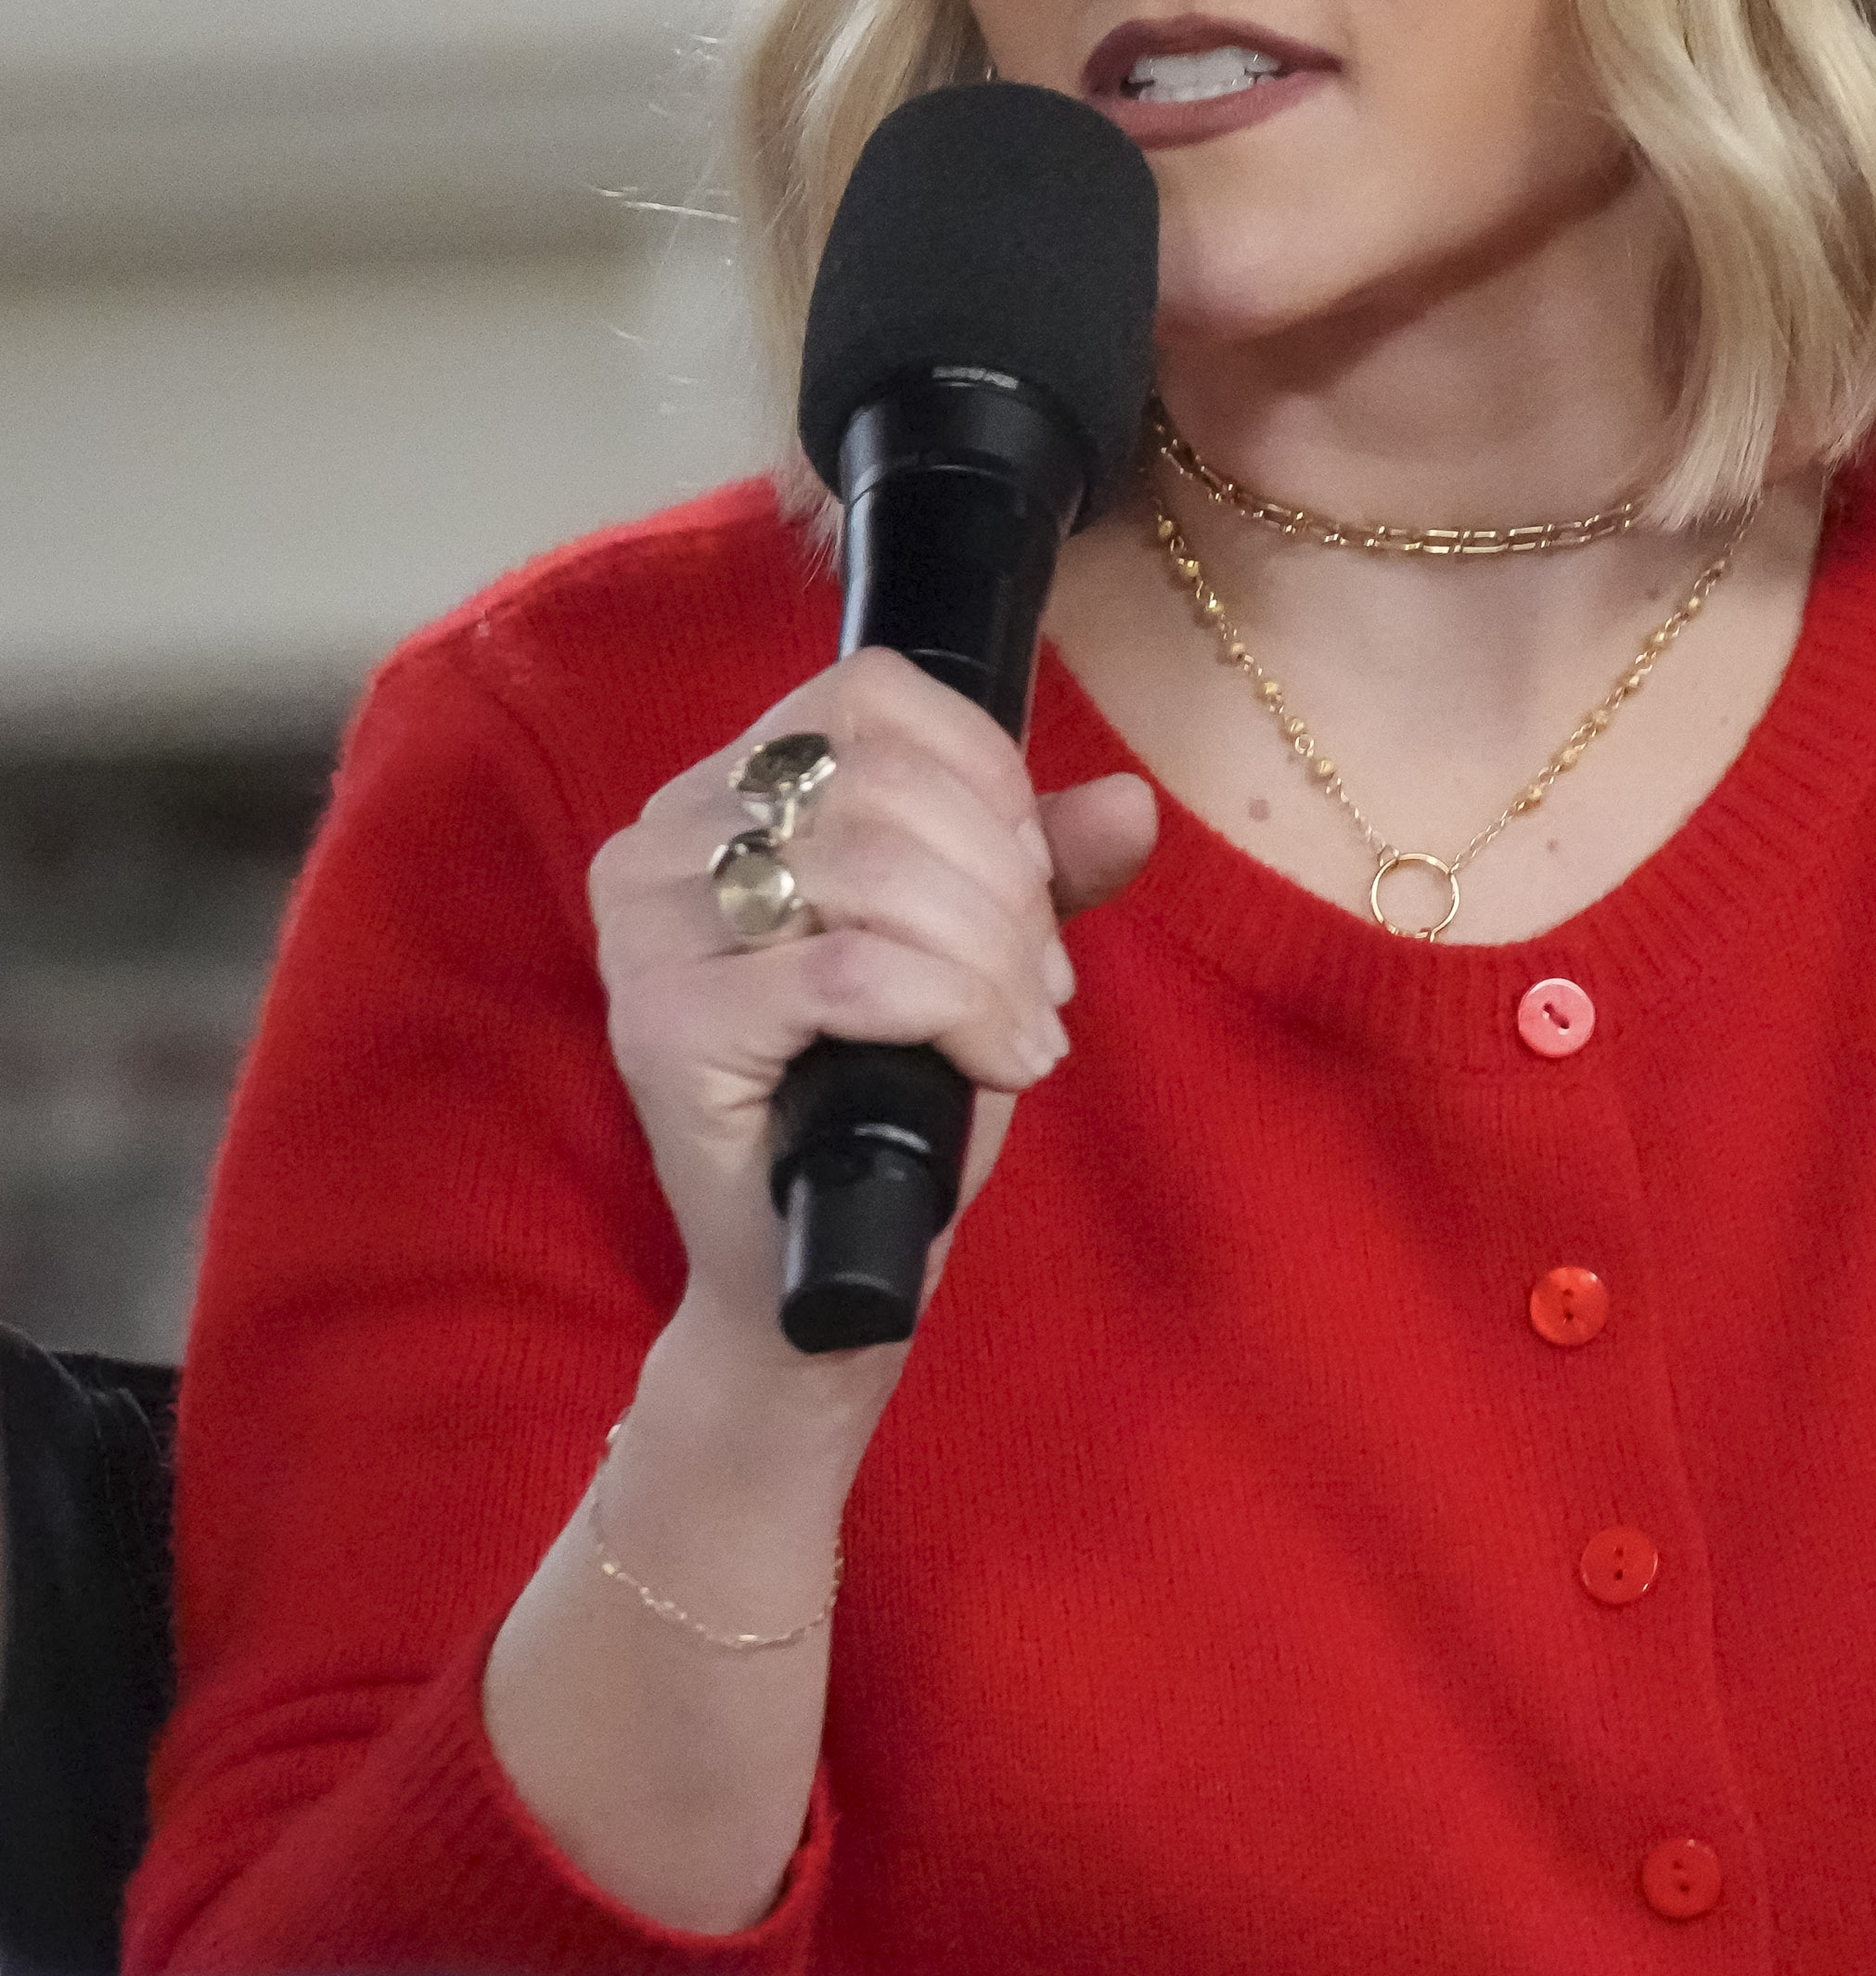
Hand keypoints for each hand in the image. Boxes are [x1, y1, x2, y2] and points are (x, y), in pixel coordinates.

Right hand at [590, 646, 1156, 1375]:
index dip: (986, 774)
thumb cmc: (884, 1104)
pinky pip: (853, 972)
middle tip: (1043, 983)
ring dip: (993, 956)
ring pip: (872, 872)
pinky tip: (998, 1064)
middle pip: (882, 784)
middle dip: (1004, 885)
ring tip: (1025, 1030)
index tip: (1033, 883)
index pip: (869, 695)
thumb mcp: (973, 952)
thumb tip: (1129, 801)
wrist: (817, 1280)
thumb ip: (1039, 866)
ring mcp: (647, 934)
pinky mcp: (667, 1025)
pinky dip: (958, 1009)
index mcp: (715, 795)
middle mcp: (659, 843)